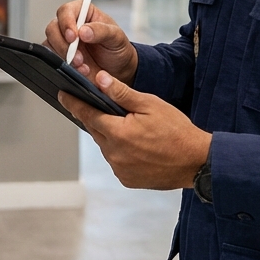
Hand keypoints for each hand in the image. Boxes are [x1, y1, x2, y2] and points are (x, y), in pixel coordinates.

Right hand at [44, 0, 137, 85]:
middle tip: (79, 58)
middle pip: (53, 28)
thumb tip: (83, 30)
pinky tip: (78, 71)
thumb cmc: (117, 48)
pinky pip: (52, 59)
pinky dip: (63, 66)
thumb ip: (102, 31)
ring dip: (64, 57)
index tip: (73, 37)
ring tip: (83, 67)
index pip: (66, 11)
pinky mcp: (60, 56)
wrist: (118, 70)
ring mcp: (63, 41)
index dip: (66, 22)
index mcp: (83, 12)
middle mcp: (70, 25)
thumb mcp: (116, 37)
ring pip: (50, 45)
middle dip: (64, 45)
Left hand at [59, 71, 211, 189]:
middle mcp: (114, 154)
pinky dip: (121, 152)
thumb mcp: (151, 105)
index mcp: (118, 133)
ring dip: (112, 136)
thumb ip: (123, 93)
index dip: (74, 103)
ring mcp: (120, 169)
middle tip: (106, 108)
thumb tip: (100, 80)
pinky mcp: (127, 179)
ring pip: (107, 146)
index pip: (87, 115)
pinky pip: (117, 161)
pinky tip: (138, 146)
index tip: (62, 95)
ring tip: (133, 129)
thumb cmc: (177, 131)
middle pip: (96, 131)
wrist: (196, 162)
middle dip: (98, 118)